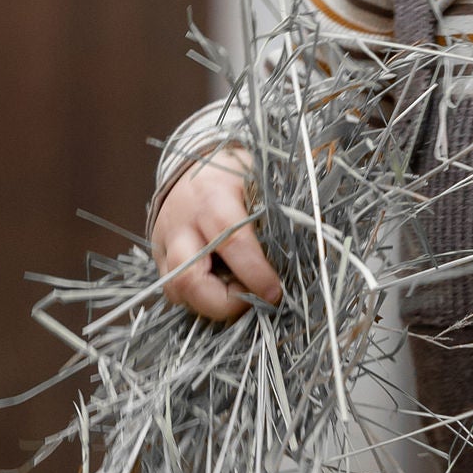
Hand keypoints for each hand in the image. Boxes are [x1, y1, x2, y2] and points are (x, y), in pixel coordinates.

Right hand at [152, 151, 282, 320]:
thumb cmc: (235, 176)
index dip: (256, 275)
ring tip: (237, 294)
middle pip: (189, 279)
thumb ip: (280, 211)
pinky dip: (198, 300)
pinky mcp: (157, 256)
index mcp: (213, 198)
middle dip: (223, 304)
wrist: (193, 166)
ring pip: (175, 291)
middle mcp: (182, 223)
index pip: (233, 244)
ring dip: (209, 305)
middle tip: (252, 301)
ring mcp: (164, 242)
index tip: (274, 293)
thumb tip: (315, 243)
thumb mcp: (260, 181)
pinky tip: (220, 289)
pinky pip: (172, 291)